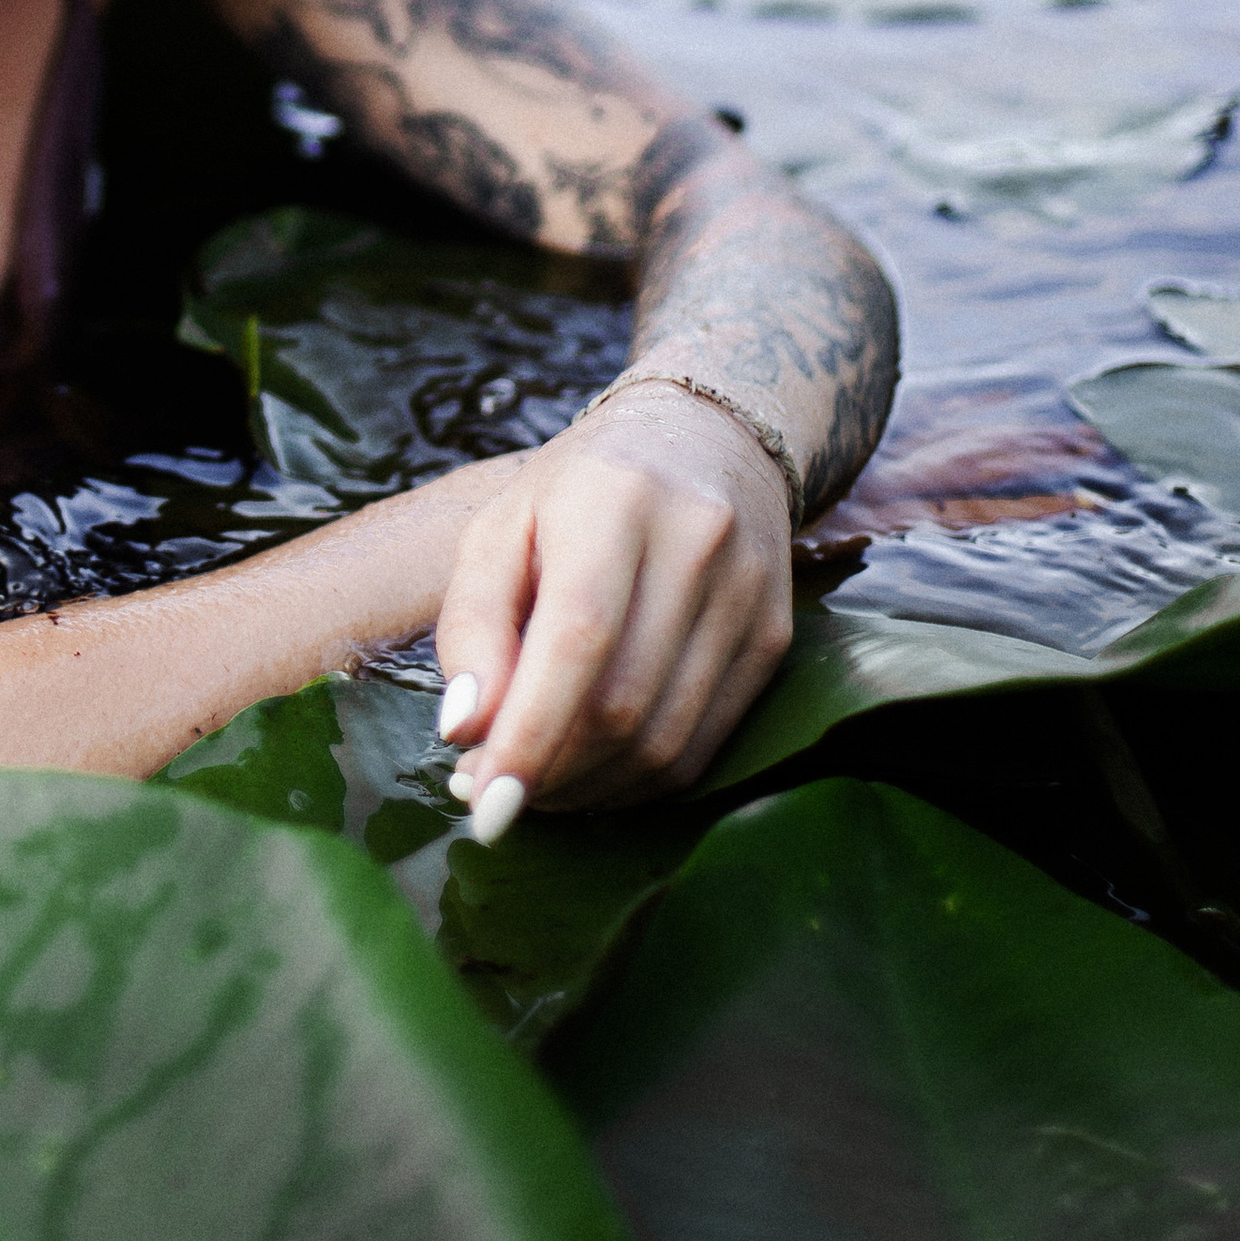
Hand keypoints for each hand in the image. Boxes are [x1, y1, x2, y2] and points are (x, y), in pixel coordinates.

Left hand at [433, 388, 793, 830]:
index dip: (529, 732)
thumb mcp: (501, 527)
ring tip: (532, 784)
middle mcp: (696, 543)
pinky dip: (637, 780)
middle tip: (488, 792)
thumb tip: (465, 730)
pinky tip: (591, 771)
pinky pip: (703, 747)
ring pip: (666, 742)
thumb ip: (472, 624)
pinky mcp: (774, 639)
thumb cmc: (578, 491)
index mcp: (614, 499)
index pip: (578, 638)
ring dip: (588, 788)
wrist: (707, 438)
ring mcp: (748, 594)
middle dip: (548, 770)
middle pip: (622, 704)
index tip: (482, 802)